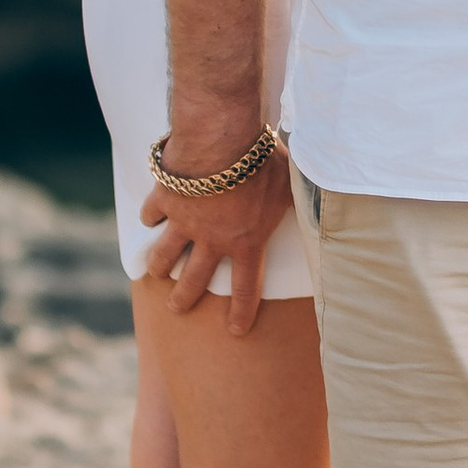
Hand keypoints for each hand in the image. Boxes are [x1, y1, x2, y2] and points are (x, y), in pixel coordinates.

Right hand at [143, 134, 294, 334]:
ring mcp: (184, 221)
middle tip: (178, 307)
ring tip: (156, 273)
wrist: (221, 138)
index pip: (246, 287)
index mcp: (246, 241)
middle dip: (185, 298)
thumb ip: (297, 201)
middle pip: (194, 279)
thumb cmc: (263, 160)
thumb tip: (318, 201)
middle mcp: (212, 239)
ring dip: (159, 266)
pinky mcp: (164, 198)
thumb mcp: (290, 184)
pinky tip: (149, 219)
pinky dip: (149, 218)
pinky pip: (151, 214)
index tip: (236, 330)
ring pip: (165, 255)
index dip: (241, 312)